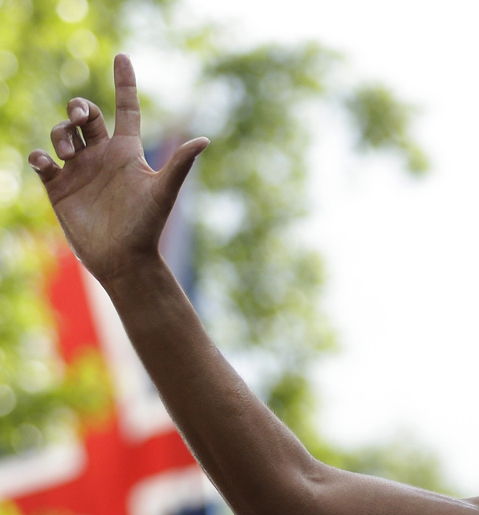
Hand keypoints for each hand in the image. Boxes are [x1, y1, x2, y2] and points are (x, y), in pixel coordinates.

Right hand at [27, 54, 207, 282]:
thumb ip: (179, 164)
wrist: (123, 259)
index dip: (124, 83)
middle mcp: (103, 156)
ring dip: (60, 132)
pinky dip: (39, 156)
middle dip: (79, 106)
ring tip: (67, 152)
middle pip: (86, 115)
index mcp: (128, 152)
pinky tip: (46, 162)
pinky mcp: (59, 187)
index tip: (123, 56)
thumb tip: (204, 140)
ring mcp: (80, 170)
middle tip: (79, 116)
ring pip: (62, 133)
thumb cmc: (147, 226)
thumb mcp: (163, 192)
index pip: (126, 108)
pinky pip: (41, 160)